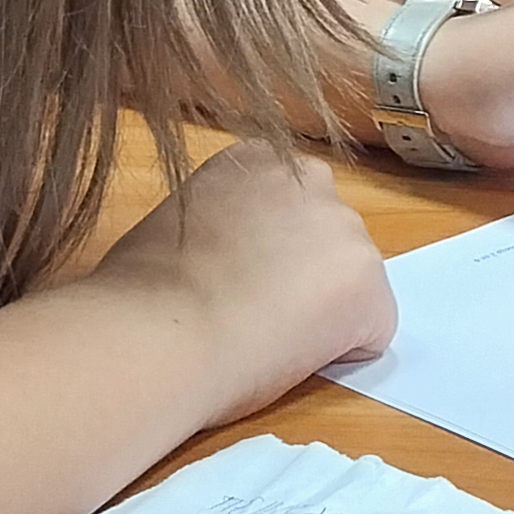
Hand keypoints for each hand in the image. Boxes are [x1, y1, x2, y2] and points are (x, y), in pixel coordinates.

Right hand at [85, 140, 393, 424]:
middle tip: (252, 308)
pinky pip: (371, 329)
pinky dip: (343, 350)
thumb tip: (222, 257)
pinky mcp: (369, 287)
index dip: (267, 250)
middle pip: (327, 238)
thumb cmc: (141, 290)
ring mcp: (346, 230)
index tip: (237, 274)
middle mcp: (310, 179)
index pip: (289, 204)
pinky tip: (291, 356)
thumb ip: (219, 224)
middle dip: (303, 273)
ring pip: (350, 281)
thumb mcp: (177, 222)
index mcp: (256, 158)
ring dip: (323, 308)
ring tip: (264, 335)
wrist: (160, 332)